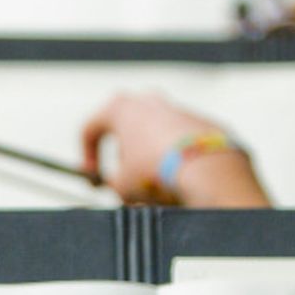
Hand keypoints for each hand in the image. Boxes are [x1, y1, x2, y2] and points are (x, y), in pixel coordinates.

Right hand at [80, 92, 270, 206]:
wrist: (205, 169)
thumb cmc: (155, 172)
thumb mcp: (122, 186)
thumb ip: (114, 182)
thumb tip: (119, 186)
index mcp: (120, 108)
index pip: (91, 129)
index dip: (89, 157)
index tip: (95, 178)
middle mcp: (149, 102)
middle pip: (127, 133)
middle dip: (127, 161)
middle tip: (129, 186)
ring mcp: (178, 110)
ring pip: (157, 140)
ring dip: (153, 164)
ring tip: (158, 192)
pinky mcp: (202, 124)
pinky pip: (182, 145)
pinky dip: (178, 162)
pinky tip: (182, 183)